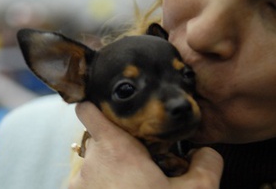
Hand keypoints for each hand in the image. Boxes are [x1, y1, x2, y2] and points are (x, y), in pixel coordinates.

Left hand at [69, 102, 222, 188]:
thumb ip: (206, 165)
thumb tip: (206, 151)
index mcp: (116, 150)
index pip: (89, 111)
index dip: (95, 106)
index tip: (107, 108)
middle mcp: (92, 162)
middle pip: (100, 138)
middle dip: (119, 146)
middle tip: (140, 162)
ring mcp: (79, 183)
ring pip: (95, 162)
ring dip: (111, 168)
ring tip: (133, 186)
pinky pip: (88, 182)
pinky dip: (102, 185)